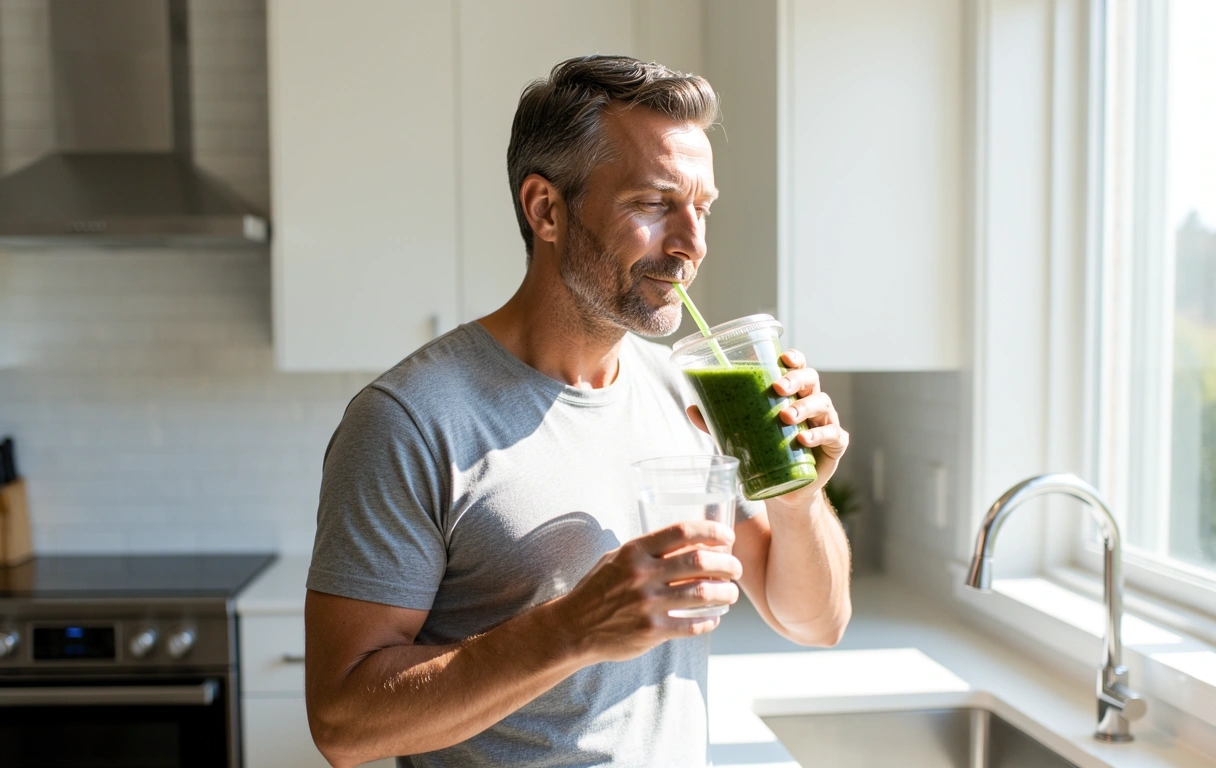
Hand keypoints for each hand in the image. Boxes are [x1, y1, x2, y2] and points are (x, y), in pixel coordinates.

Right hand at [552, 521, 741, 662]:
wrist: (574, 627)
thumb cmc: (598, 589)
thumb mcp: (616, 558)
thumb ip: (647, 550)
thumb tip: (687, 541)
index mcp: (635, 551)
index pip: (683, 531)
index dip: (712, 531)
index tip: (727, 536)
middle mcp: (643, 574)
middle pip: (700, 561)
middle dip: (727, 564)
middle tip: (736, 568)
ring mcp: (648, 604)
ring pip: (703, 593)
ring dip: (726, 593)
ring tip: (731, 593)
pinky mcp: (652, 631)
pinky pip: (692, 624)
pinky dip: (710, 621)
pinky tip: (714, 618)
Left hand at [686, 348, 848, 501]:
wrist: (787, 489)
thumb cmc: (767, 451)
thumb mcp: (740, 434)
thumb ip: (717, 422)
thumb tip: (691, 409)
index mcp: (793, 392)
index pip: (797, 367)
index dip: (794, 358)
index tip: (783, 358)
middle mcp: (812, 402)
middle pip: (811, 379)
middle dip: (796, 380)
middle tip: (778, 389)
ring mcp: (827, 421)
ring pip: (823, 403)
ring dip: (805, 407)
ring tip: (786, 417)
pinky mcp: (836, 445)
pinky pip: (834, 435)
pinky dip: (820, 435)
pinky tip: (804, 439)